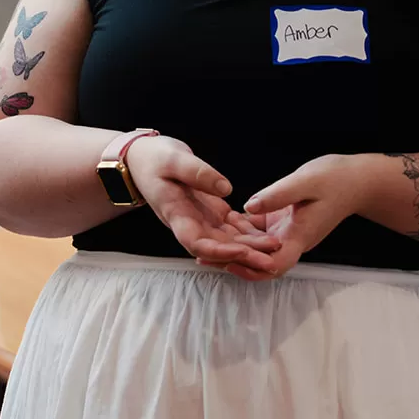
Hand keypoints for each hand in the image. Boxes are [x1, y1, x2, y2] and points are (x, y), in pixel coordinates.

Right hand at [125, 136, 279, 273]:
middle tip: (271, 259)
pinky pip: (230, 227)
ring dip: (250, 247)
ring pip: (227, 240)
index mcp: (176, 214)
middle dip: (244, 256)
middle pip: (218, 248)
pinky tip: (267, 235)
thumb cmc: (153, 159)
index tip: (242, 251)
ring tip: (276, 249)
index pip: (197, 243)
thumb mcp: (173, 159)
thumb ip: (197, 173)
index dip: (220, 251)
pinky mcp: (209, 211)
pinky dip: (247, 232)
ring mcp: (200, 219)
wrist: (142, 160)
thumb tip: (226, 189)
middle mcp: (189, 223)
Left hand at [214, 154, 368, 280]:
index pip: (274, 264)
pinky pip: (259, 229)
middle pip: (258, 259)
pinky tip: (223, 218)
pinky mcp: (283, 220)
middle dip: (232, 258)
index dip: (250, 268)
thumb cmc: (336, 180)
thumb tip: (248, 206)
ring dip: (233, 243)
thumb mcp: (305, 182)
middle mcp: (291, 239)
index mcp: (299, 236)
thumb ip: (277, 195)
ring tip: (205, 237)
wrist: (356, 180)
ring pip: (256, 245)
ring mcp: (286, 231)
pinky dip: (242, 227)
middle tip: (202, 253)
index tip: (227, 261)